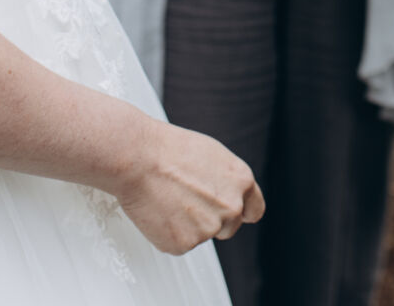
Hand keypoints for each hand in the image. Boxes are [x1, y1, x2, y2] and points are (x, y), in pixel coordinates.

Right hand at [115, 118, 264, 253]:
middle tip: (185, 201)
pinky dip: (168, 233)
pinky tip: (159, 211)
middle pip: (228, 228)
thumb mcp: (212, 156)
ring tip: (168, 199)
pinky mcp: (185, 243)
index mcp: (242, 182)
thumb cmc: (170, 150)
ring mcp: (209, 228)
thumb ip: (226, 181)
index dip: (240, 212)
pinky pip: (179, 243)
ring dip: (187, 225)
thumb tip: (226, 194)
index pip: (254, 211)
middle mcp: (231, 208)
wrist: (139, 158)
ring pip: (200, 235)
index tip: (230, 214)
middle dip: (210, 219)